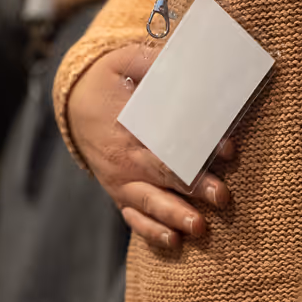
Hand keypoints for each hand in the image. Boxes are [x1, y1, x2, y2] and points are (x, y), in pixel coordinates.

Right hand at [67, 44, 232, 250]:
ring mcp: (121, 180)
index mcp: (127, 126)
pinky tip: (175, 241)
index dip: (197, 147)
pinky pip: (134, 218)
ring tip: (200, 228)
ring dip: (175, 217)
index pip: (167, 140)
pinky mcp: (120, 194)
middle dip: (195, 187)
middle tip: (222, 196)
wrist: (74, 104)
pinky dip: (152, 232)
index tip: (227, 150)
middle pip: (163, 177)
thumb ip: (151, 62)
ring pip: (149, 204)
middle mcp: (124, 159)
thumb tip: (184, 62)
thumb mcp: (124, 60)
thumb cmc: (108, 80)